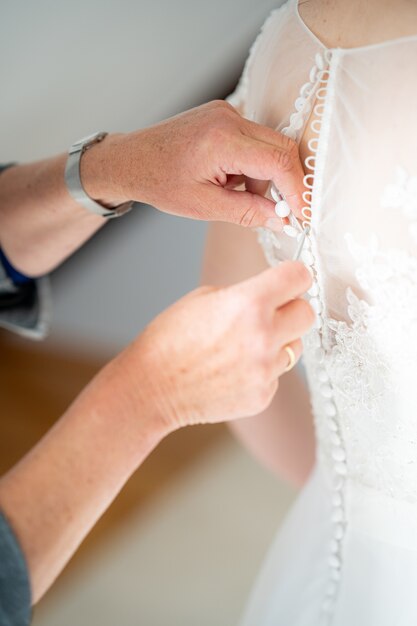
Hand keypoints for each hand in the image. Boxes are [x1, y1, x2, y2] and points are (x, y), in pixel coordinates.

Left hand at [83, 101, 304, 229]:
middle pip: (282, 148)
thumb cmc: (160, 182)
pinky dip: (254, 164)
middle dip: (286, 183)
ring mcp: (227, 112)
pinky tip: (232, 180)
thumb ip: (248, 212)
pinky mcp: (225, 114)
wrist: (131, 159)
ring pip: (270, 145)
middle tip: (282, 211)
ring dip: (267, 176)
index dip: (297, 190)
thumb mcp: (204, 206)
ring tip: (238, 194)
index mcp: (221, 141)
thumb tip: (282, 220)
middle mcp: (228, 118)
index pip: (278, 161)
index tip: (301, 215)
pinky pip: (255, 140)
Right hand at [117, 261, 313, 430]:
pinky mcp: (263, 396)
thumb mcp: (205, 297)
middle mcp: (263, 337)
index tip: (291, 280)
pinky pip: (276, 374)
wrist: (151, 387)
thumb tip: (272, 296)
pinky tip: (233, 371)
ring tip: (242, 348)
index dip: (295, 276)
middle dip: (291, 310)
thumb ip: (245, 294)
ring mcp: (265, 370)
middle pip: (307, 314)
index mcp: (248, 303)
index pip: (298, 277)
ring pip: (294, 348)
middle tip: (271, 314)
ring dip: (277, 343)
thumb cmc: (169, 340)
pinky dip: (261, 370)